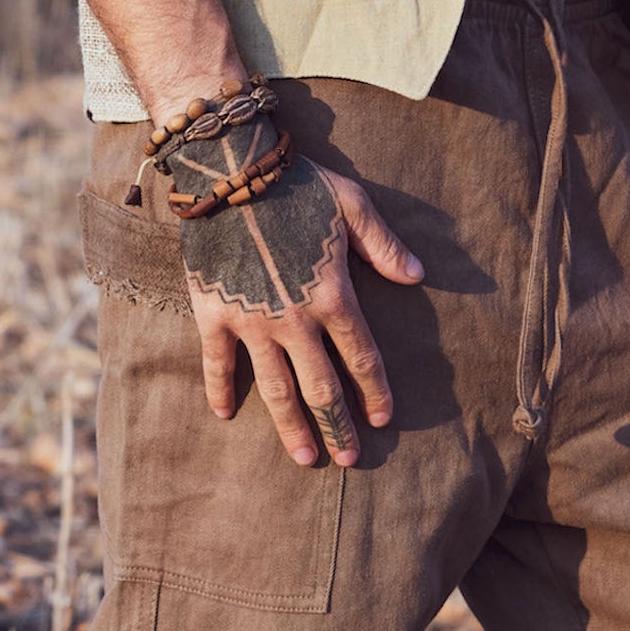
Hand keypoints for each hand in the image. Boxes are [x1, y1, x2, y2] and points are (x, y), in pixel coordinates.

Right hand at [182, 155, 423, 467]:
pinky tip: (225, 415)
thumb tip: (416, 277)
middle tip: (348, 458)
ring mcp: (251, 322)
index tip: (384, 420)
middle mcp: (294, 319)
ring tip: (305, 458)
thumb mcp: (352, 206)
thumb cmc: (298, 185)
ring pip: (276, 388)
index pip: (362, 357)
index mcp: (332, 295)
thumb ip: (383, 246)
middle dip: (338, 426)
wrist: (229, 172)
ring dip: (292, 427)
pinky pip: (217, 363)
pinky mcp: (213, 315)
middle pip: (322, 386)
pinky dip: (220, 390)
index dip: (375, 392)